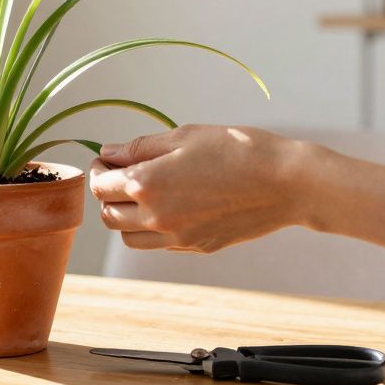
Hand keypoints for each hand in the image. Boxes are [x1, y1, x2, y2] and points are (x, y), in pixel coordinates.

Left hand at [89, 124, 317, 252]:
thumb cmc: (237, 150)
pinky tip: (170, 205)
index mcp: (148, 184)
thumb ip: (139, 148)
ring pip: (128, 237)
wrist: (286, 183)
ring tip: (142, 193)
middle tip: (119, 174)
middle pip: (108, 216)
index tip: (106, 160)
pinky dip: (151, 228)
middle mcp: (156, 217)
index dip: (98, 170)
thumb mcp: (184, 136)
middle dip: (106, 195)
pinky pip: (158, 244)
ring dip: (125, 217)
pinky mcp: (196, 247)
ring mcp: (177, 237)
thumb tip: (108, 153)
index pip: (100, 187)